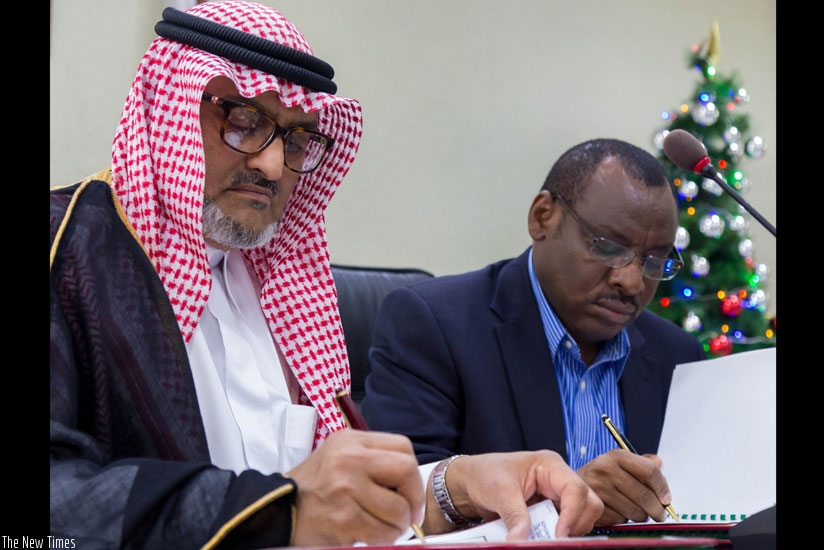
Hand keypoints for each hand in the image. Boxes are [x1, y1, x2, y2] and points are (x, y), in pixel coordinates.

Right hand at [287, 429, 424, 545]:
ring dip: (398, 525)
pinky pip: (383, 532)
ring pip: (398, 509)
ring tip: (384, 526)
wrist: (276, 508)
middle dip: (413, 498)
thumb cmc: (312, 485)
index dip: (413, 473)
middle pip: (406, 471)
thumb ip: (371, 458)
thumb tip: (409, 482)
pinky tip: (370, 535)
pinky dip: (384, 538)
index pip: (402, 447)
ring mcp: (346, 489)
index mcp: (351, 440)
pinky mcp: (344, 518)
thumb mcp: (338, 454)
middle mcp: (349, 459)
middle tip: (409, 513)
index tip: (409, 491)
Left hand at [424, 450, 602, 539]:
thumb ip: (515, 516)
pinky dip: (558, 534)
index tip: (559, 535)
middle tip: (557, 538)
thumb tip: (521, 541)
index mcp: (550, 465)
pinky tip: (543, 537)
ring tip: (547, 538)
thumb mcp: (499, 492)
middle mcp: (558, 479)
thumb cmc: (485, 474)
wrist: (471, 480)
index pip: (575, 489)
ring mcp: (556, 495)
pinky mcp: (551, 509)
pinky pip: (565, 524)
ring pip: (581, 516)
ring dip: (568, 530)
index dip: (572, 514)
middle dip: (576, 523)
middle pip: (588, 503)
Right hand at [576, 449, 671, 524]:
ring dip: (641, 516)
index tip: (666, 498)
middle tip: (660, 514)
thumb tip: (659, 462)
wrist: (570, 485)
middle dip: (657, 509)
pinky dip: (624, 520)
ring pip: (635, 511)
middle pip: (644, 495)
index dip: (662, 487)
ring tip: (637, 512)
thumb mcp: (618, 463)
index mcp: (616, 456)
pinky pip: (621, 519)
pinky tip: (619, 512)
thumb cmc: (600, 475)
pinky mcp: (594, 506)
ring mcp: (598, 488)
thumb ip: (640, 463)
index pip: (649, 471)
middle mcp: (605, 469)